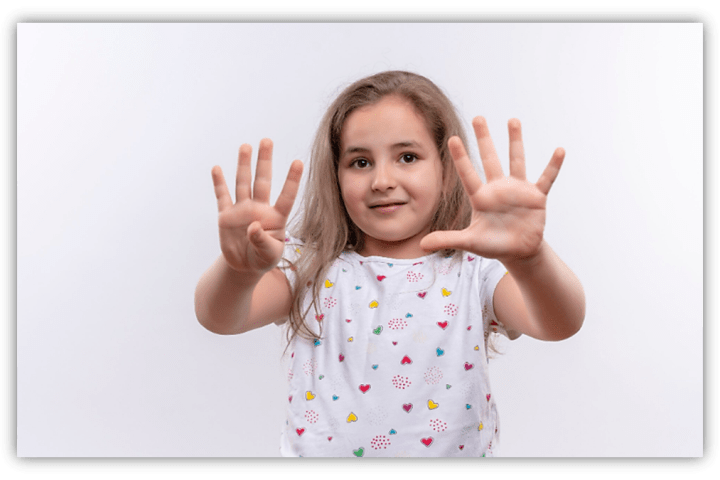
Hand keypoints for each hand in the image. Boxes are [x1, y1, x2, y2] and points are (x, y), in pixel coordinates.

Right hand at [212, 138, 302, 275]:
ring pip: (243, 183)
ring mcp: (242, 210)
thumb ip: (263, 242)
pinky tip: (217, 168)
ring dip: (244, 165)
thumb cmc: (264, 258)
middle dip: (264, 161)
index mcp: (275, 218)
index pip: (286, 196)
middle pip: (262, 181)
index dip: (292, 180)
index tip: (298, 162)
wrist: (244, 266)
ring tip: (246, 146)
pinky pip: (222, 196)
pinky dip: (219, 183)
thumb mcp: (270, 255)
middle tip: (267, 140)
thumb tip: (253, 226)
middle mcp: (259, 209)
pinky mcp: (226, 216)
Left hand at [420, 117, 563, 264]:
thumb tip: (421, 244)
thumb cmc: (492, 245)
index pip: (468, 174)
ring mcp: (518, 190)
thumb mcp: (469, 242)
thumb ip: (447, 239)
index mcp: (481, 197)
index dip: (461, 157)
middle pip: (489, 159)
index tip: (452, 138)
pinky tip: (560, 151)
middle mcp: (498, 188)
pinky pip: (546, 178)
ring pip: (516, 160)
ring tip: (513, 120)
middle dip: (484, 139)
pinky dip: (553, 166)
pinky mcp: (536, 197)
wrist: (518, 252)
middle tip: (478, 117)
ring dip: (515, 141)